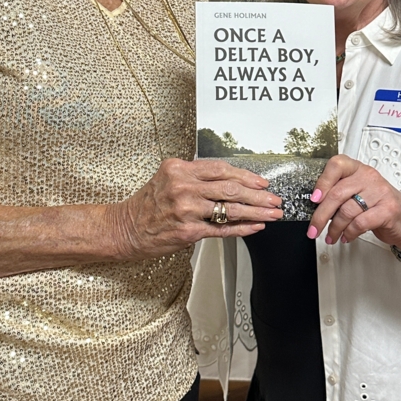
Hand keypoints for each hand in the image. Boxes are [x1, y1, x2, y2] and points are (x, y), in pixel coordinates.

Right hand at [106, 158, 282, 258]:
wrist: (126, 228)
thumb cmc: (148, 205)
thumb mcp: (167, 179)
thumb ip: (195, 177)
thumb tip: (230, 182)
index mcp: (180, 169)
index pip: (221, 169)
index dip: (246, 176)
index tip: (262, 182)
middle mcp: (183, 186)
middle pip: (230, 187)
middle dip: (258, 194)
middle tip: (274, 199)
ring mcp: (186, 209)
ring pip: (230, 208)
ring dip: (256, 211)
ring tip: (272, 213)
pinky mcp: (188, 231)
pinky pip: (222, 229)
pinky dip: (242, 228)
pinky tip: (255, 226)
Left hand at [306, 154, 400, 256]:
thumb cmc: (380, 206)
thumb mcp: (360, 193)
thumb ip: (341, 193)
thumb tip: (316, 205)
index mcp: (359, 169)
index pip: (336, 165)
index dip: (322, 182)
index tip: (314, 199)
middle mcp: (369, 177)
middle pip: (337, 193)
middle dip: (321, 215)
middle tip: (313, 229)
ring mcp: (380, 193)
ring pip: (347, 211)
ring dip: (334, 228)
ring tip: (331, 236)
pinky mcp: (388, 210)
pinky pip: (360, 223)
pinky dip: (349, 233)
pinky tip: (346, 237)